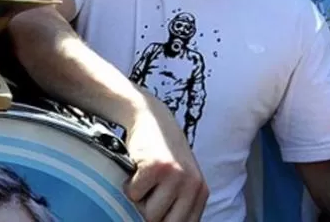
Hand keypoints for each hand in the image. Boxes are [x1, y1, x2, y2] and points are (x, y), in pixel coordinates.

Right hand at [124, 99, 207, 220]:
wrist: (152, 118)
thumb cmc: (163, 153)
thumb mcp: (182, 179)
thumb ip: (180, 203)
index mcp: (200, 193)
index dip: (164, 221)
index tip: (155, 214)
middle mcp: (192, 186)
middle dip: (150, 212)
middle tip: (148, 194)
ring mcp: (175, 176)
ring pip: (149, 213)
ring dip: (139, 200)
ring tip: (143, 182)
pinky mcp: (156, 167)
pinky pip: (135, 195)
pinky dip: (129, 186)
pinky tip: (136, 171)